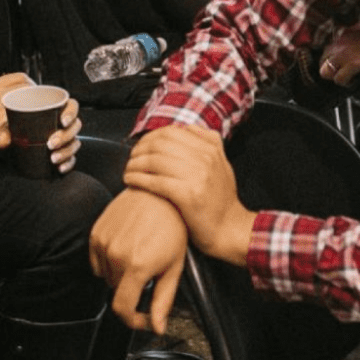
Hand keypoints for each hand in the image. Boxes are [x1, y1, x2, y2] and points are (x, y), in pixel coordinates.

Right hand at [0, 73, 33, 155]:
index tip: (34, 91)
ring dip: (29, 111)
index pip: (17, 76)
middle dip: (35, 96)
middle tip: (37, 106)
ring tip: (29, 119)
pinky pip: (16, 120)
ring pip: (23, 103)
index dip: (30, 83)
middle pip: (24, 87)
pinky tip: (17, 132)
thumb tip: (2, 97)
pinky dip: (19, 126)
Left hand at [0, 97, 83, 172]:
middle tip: (50, 144)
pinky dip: (68, 163)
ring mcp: (66, 138)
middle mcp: (63, 124)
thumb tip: (1, 142)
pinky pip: (72, 158)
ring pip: (74, 143)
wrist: (17, 140)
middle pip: (75, 127)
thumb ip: (5, 131)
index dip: (71, 113)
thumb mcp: (11, 124)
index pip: (72, 106)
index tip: (63, 121)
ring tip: (53, 158)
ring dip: (66, 152)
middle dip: (65, 137)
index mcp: (56, 109)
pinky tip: (59, 168)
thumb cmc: (18, 125)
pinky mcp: (64, 152)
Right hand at [89, 188, 188, 332]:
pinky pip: (97, 261)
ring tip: (139, 256)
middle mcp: (116, 255)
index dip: (133, 320)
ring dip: (120, 275)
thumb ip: (163, 301)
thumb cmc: (173, 225)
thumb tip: (157, 327)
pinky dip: (109, 262)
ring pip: (106, 277)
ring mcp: (104, 243)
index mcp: (137, 266)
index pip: (122, 308)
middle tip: (149, 274)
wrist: (159, 194)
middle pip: (116, 291)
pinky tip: (126, 248)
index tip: (143, 318)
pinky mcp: (96, 233)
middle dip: (132, 290)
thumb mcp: (174, 266)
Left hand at [122, 125, 254, 265]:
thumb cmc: (220, 200)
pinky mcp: (189, 194)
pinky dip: (138, 179)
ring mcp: (198, 175)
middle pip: (160, 143)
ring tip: (128, 171)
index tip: (140, 147)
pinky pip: (155, 181)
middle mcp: (206, 157)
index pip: (171, 131)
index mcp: (211, 146)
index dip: (149, 137)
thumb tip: (185, 129)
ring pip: (154, 160)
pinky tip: (130, 181)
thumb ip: (205, 145)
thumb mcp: (220, 164)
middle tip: (131, 159)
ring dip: (134, 164)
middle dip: (139, 150)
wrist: (230, 229)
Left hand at [318, 19, 359, 86]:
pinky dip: (345, 83)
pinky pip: (339, 79)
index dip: (331, 59)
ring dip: (336, 77)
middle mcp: (341, 40)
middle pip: (322, 60)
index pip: (325, 48)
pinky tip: (354, 81)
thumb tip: (352, 50)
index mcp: (344, 32)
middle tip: (344, 72)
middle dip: (331, 68)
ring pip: (325, 71)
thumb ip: (355, 38)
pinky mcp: (354, 63)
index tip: (339, 64)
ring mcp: (345, 52)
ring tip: (349, 77)